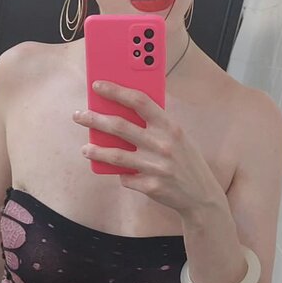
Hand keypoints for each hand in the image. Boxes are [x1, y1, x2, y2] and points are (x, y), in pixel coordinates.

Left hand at [72, 80, 222, 218]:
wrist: (202, 196)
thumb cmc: (186, 161)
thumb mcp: (178, 137)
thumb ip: (156, 125)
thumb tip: (122, 111)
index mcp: (170, 126)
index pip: (139, 101)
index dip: (116, 91)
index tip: (98, 86)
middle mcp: (163, 144)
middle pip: (120, 126)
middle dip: (94, 119)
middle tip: (79, 116)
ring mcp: (156, 167)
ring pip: (115, 156)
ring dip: (95, 151)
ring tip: (85, 149)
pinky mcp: (151, 186)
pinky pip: (126, 178)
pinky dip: (122, 175)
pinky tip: (120, 174)